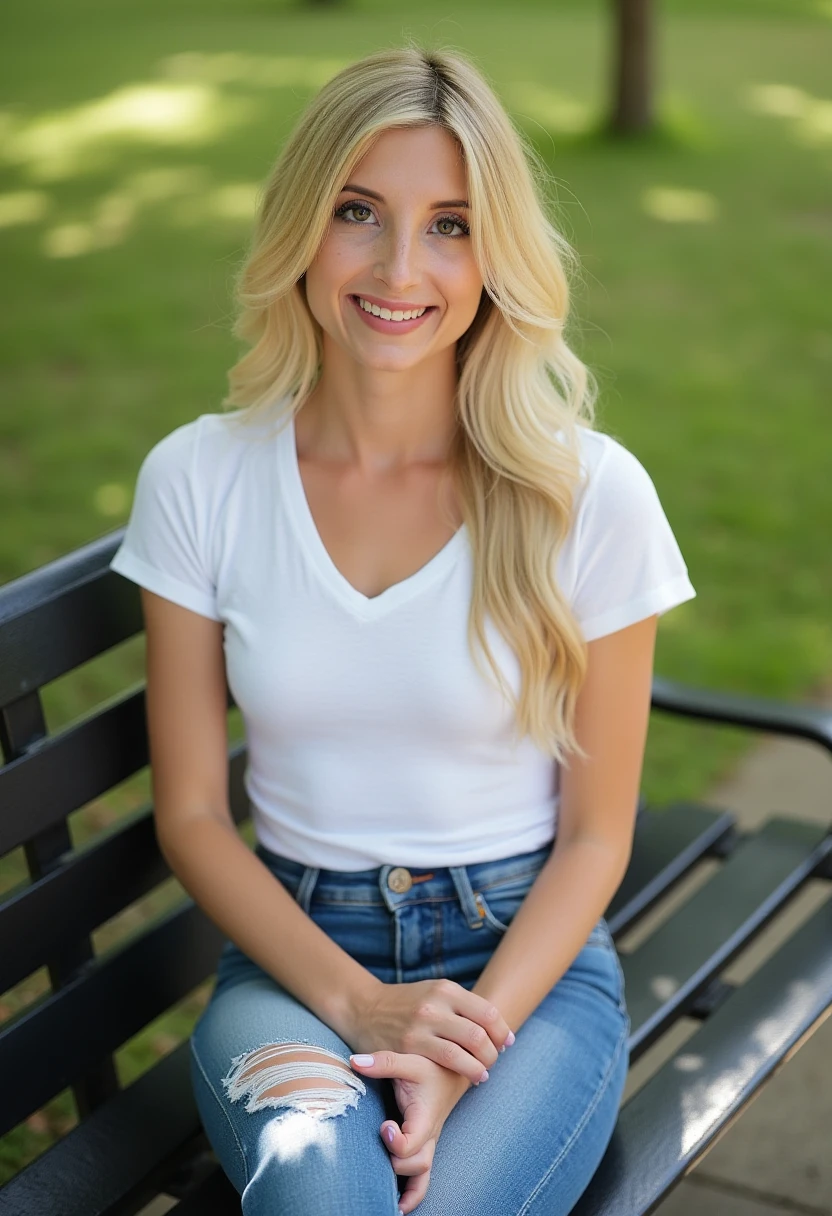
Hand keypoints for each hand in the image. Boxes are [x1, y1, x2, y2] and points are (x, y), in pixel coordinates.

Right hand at [349, 978, 514, 1084]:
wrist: (364, 1009)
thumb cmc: (407, 1004)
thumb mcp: (434, 994)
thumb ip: (463, 1007)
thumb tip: (498, 1028)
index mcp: (445, 989)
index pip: (487, 1012)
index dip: (502, 1031)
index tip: (506, 1043)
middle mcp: (434, 1005)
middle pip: (479, 1034)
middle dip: (492, 1053)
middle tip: (492, 1061)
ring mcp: (420, 1027)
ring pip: (463, 1052)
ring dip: (479, 1067)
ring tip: (482, 1074)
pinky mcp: (407, 1047)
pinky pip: (444, 1063)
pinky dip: (462, 1072)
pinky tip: (464, 1078)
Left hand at [349, 1049, 472, 1213]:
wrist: (454, 1067)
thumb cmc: (430, 1065)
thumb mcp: (409, 1060)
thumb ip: (384, 1061)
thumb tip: (353, 1061)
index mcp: (426, 1119)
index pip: (412, 1144)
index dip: (396, 1142)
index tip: (385, 1126)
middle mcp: (429, 1136)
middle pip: (417, 1165)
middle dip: (397, 1164)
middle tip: (382, 1145)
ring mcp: (428, 1143)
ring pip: (422, 1176)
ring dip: (407, 1191)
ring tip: (387, 1206)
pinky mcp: (423, 1145)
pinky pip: (422, 1178)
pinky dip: (412, 1194)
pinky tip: (397, 1208)